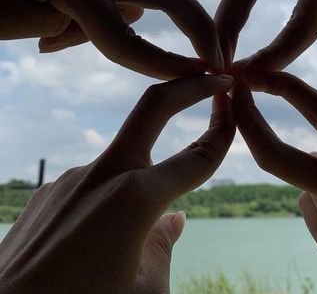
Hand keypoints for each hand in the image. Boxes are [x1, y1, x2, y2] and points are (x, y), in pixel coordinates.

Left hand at [0, 0, 223, 78]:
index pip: (127, 35)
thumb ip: (69, 24)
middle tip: (219, 58)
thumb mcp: (6, 16)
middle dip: (199, 26)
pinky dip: (112, 21)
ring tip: (155, 59)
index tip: (199, 83)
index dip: (164, 65)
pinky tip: (69, 36)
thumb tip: (127, 22)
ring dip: (161, 25)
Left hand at [0, 74, 234, 293]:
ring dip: (147, 170)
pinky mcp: (50, 191)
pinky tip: (101, 235)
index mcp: (134, 201)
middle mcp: (102, 176)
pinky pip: (96, 183)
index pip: (195, 157)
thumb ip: (164, 248)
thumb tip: (175, 219)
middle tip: (215, 76)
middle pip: (153, 107)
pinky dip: (114, 196)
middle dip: (190, 86)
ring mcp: (71, 178)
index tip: (234, 112)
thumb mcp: (143, 293)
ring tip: (137, 229)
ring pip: (125, 157)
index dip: (222, 133)